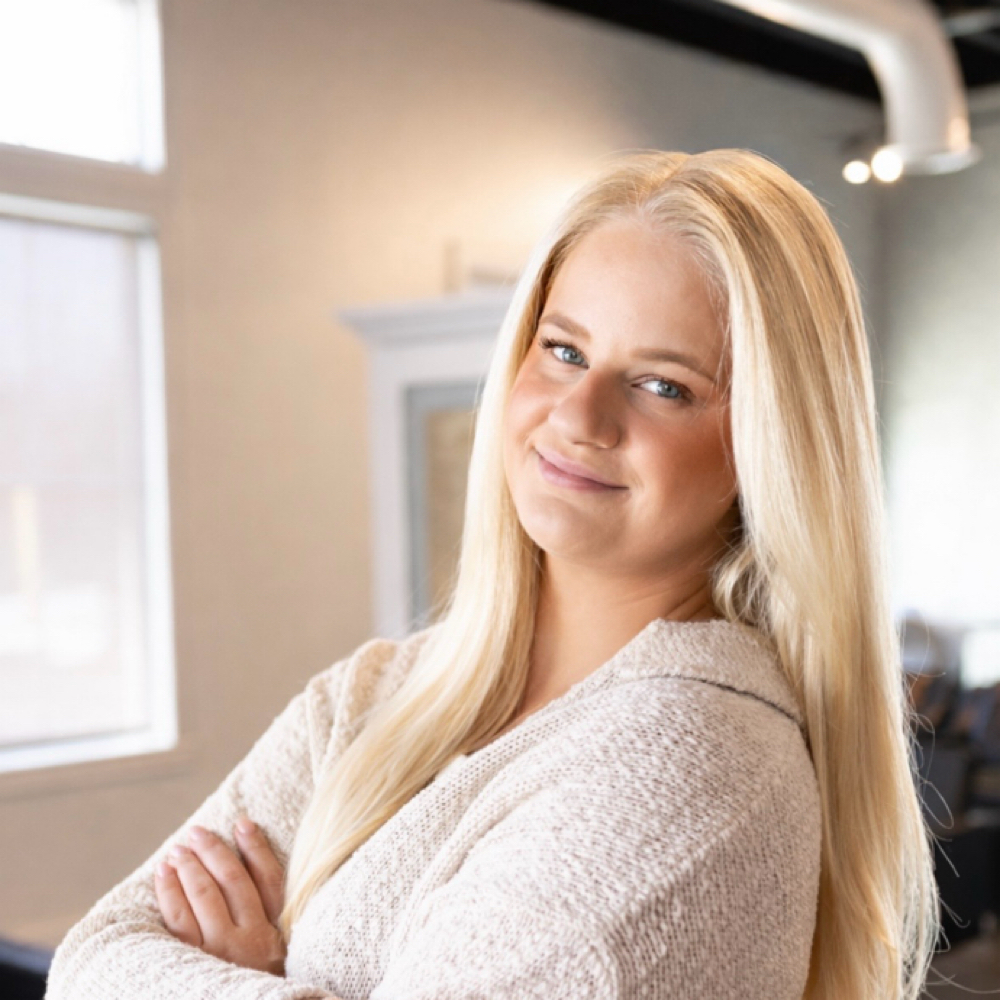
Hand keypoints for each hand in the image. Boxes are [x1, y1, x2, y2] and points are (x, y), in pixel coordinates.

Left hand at [154, 817, 286, 974]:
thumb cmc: (266, 992)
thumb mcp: (281, 963)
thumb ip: (273, 930)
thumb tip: (254, 888)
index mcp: (278, 936)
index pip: (270, 880)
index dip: (256, 849)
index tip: (244, 824)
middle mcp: (252, 939)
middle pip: (233, 881)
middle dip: (214, 851)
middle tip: (198, 832)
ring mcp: (221, 951)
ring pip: (204, 894)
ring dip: (190, 866)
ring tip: (179, 849)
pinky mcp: (194, 964)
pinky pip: (178, 919)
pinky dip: (170, 892)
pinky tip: (164, 875)